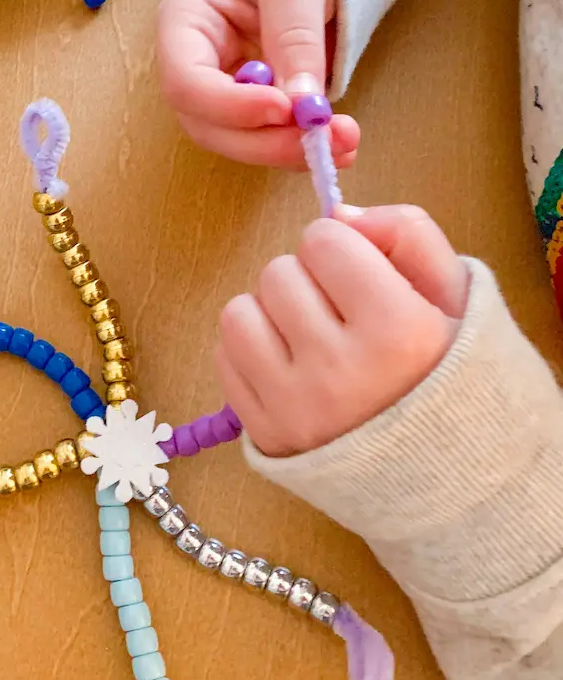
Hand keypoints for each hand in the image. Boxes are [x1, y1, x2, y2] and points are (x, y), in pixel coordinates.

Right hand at [156, 0, 358, 167]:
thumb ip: (295, 35)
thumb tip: (302, 103)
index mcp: (182, 22)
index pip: (186, 81)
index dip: (230, 106)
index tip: (283, 109)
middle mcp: (190, 65)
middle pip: (208, 125)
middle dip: (265, 141)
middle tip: (322, 142)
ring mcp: (218, 90)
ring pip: (236, 141)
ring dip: (287, 151)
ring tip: (344, 143)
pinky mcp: (249, 106)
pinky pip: (265, 137)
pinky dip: (299, 146)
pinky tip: (338, 144)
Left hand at [215, 205, 468, 456]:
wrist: (440, 466)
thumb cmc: (444, 369)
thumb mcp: (456, 294)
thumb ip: (408, 233)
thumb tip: (337, 213)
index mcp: (399, 331)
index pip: (324, 240)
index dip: (341, 248)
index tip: (361, 277)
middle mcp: (341, 371)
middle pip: (278, 272)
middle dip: (307, 280)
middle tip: (341, 314)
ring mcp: (295, 406)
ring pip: (240, 310)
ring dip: (270, 313)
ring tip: (310, 337)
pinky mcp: (263, 432)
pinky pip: (224, 355)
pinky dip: (250, 351)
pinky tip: (289, 365)